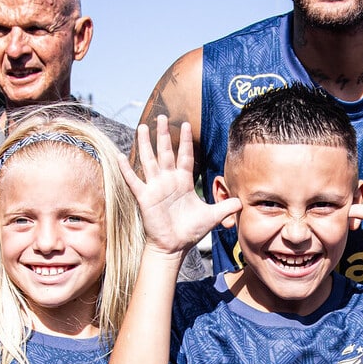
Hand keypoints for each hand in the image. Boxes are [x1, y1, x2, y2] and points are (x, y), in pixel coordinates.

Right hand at [119, 116, 239, 255]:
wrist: (174, 247)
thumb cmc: (190, 231)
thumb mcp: (212, 216)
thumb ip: (226, 206)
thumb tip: (243, 201)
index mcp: (183, 181)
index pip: (185, 156)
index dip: (185, 141)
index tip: (185, 124)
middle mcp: (168, 181)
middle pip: (165, 152)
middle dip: (163, 134)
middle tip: (161, 117)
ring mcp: (155, 187)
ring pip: (149, 160)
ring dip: (145, 144)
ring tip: (141, 127)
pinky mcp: (145, 197)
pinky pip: (134, 181)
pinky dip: (126, 169)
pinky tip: (119, 156)